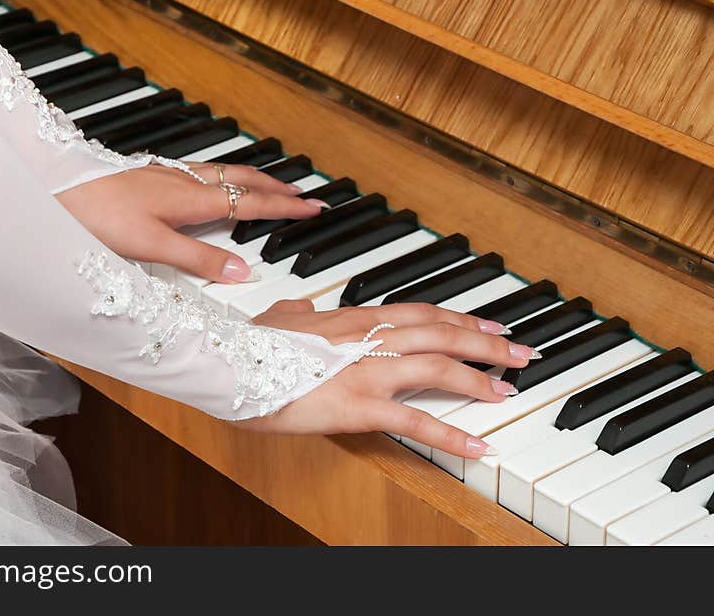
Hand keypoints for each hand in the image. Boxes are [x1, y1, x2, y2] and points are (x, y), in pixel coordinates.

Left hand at [55, 162, 325, 282]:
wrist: (52, 193)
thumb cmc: (96, 217)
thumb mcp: (152, 246)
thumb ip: (199, 259)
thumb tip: (243, 270)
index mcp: (190, 197)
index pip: (250, 202)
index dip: (284, 207)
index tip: (314, 207)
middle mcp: (183, 180)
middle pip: (243, 179)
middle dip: (277, 187)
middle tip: (305, 193)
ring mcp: (167, 174)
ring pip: (223, 172)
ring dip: (254, 179)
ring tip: (273, 185)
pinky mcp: (151, 175)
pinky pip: (203, 171)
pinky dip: (226, 177)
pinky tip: (216, 183)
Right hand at [246, 300, 539, 458]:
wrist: (231, 362)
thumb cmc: (249, 342)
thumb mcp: (277, 318)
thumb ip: (297, 311)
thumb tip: (302, 307)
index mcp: (354, 318)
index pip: (421, 312)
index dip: (459, 317)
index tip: (487, 325)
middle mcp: (369, 338)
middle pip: (442, 333)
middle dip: (486, 342)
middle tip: (520, 353)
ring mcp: (367, 370)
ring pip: (438, 367)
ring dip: (479, 379)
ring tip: (508, 391)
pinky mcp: (359, 405)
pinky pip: (415, 420)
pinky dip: (451, 434)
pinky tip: (478, 445)